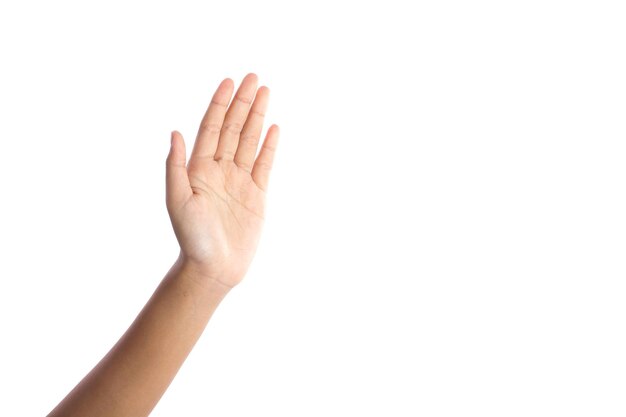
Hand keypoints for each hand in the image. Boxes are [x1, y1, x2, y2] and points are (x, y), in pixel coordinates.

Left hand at [165, 73, 279, 288]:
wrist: (214, 268)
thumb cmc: (191, 238)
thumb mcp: (177, 201)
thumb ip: (176, 166)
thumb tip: (175, 132)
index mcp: (199, 168)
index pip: (212, 128)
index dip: (220, 104)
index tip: (229, 82)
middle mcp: (219, 169)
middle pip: (233, 128)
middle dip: (243, 102)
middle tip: (254, 77)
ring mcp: (239, 180)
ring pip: (250, 141)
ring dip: (257, 116)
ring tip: (266, 92)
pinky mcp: (257, 194)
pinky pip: (264, 164)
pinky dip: (269, 145)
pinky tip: (274, 127)